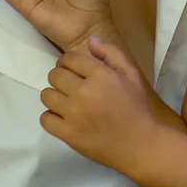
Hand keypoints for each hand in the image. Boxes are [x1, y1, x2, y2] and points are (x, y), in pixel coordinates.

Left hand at [41, 38, 155, 170]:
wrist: (141, 145)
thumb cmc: (137, 108)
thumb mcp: (132, 75)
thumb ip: (111, 54)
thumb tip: (90, 41)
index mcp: (101, 75)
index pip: (69, 58)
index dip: (69, 62)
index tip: (74, 71)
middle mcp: (84, 92)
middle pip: (55, 75)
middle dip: (61, 77)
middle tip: (71, 86)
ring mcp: (74, 114)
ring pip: (46, 95)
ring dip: (55, 96)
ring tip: (67, 102)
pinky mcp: (68, 134)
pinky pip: (45, 118)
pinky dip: (51, 117)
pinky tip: (63, 117)